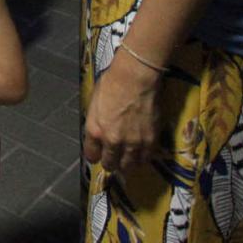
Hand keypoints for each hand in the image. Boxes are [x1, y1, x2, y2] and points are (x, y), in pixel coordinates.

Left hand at [83, 53, 163, 174]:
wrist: (135, 78)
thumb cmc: (111, 84)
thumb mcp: (94, 104)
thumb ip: (95, 123)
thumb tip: (97, 133)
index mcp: (95, 131)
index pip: (91, 156)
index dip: (94, 156)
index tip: (97, 154)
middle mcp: (113, 141)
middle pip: (111, 164)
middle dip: (110, 163)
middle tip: (113, 159)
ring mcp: (133, 143)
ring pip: (129, 165)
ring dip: (127, 163)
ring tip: (127, 159)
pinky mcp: (151, 141)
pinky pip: (146, 158)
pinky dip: (142, 157)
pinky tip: (141, 153)